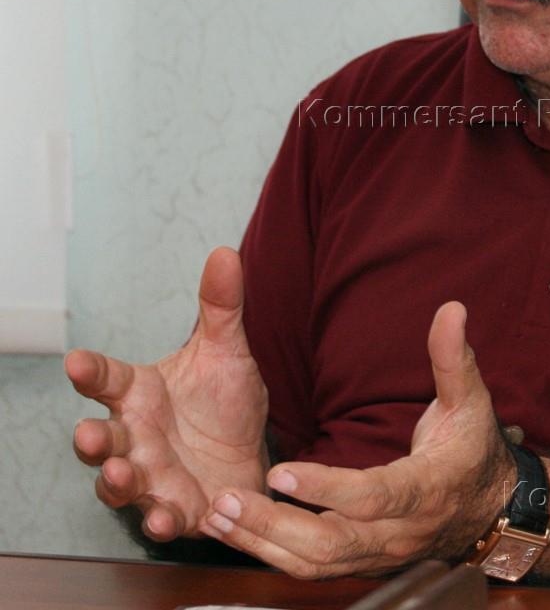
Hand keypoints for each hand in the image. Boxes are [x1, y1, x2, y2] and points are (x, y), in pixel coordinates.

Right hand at [65, 247, 268, 541]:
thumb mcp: (227, 351)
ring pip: (119, 482)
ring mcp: (150, 475)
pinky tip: (164, 517)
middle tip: (88, 434)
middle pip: (101, 438)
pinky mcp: (175, 508)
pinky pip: (159, 517)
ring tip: (119, 473)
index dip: (90, 372)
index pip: (106, 379)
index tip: (75, 361)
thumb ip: (221, 307)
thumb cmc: (225, 401)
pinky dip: (158, 519)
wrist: (251, 452)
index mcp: (140, 394)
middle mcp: (135, 436)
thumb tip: (223, 253)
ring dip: (115, 481)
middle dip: (90, 440)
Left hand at [198, 301, 515, 577]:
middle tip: (225, 501)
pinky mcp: (360, 559)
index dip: (325, 488)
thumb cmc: (473, 449)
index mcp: (425, 490)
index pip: (371, 496)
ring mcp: (377, 553)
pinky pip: (311, 566)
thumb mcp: (471, 401)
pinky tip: (235, 529)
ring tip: (216, 514)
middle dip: (274, 526)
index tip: (280, 471)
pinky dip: (269, 552)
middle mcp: (398, 532)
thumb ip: (453, 358)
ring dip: (262, 541)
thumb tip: (451, 309)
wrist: (489, 508)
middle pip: (331, 544)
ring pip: (314, 562)